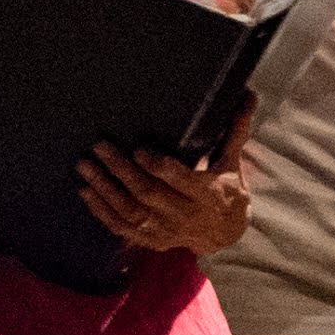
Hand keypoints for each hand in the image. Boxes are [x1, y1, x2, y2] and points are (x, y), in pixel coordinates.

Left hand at [78, 117, 250, 257]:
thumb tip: (248, 94)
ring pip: (130, 211)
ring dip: (105, 189)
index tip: (139, 149)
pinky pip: (121, 228)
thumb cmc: (227, 188)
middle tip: (101, 147)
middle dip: (121, 170)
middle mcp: (185, 214)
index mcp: (207, 193)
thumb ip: (236, 128)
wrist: (225, 232)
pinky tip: (86, 192)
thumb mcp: (232, 160)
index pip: (181, 181)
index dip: (159, 167)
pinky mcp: (152, 240)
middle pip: (149, 193)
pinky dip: (101, 211)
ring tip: (86, 166)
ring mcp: (166, 230)